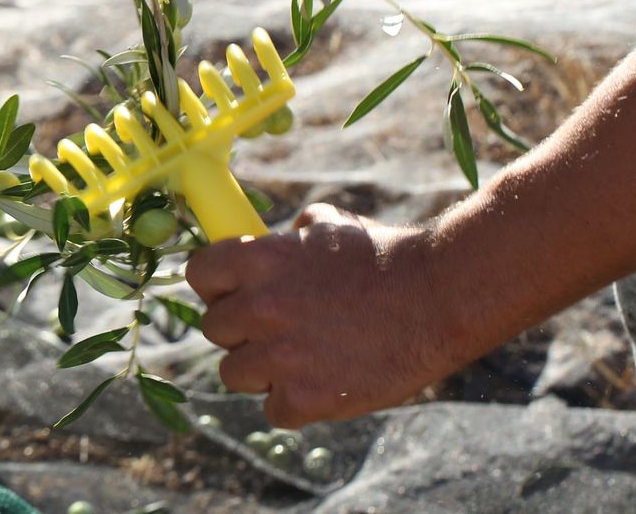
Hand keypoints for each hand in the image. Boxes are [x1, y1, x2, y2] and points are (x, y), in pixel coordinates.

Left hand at [186, 204, 457, 426]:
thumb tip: (267, 242)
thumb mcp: (330, 226)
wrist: (436, 298)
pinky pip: (273, 410)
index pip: (199, 275)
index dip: (217, 285)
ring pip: (234, 373)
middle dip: (242, 328)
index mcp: (259, 260)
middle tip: (277, 327)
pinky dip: (294, 403)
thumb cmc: (384, 256)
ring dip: (261, 368)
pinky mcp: (305, 400)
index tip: (235, 291)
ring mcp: (279, 358)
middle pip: (214, 328)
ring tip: (301, 357)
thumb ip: (287, 239)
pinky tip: (323, 383)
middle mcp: (259, 308)